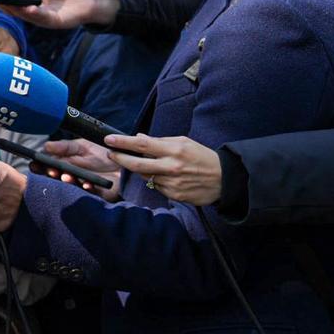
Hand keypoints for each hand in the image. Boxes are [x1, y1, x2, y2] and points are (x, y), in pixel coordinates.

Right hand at [1, 0, 119, 29]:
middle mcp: (33, 8)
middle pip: (16, 9)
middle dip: (6, 5)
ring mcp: (42, 17)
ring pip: (26, 15)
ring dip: (18, 11)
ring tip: (10, 4)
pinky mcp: (53, 22)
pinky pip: (40, 18)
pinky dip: (34, 14)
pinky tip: (29, 8)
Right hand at [38, 139, 120, 200]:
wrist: (126, 158)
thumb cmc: (103, 152)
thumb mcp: (82, 145)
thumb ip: (64, 147)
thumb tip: (46, 146)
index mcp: (66, 164)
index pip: (48, 167)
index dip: (40, 167)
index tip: (34, 164)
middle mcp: (72, 176)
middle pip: (57, 178)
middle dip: (52, 175)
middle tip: (51, 171)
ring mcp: (83, 185)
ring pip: (71, 187)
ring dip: (67, 182)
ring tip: (66, 177)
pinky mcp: (98, 193)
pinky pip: (90, 193)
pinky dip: (87, 188)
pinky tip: (85, 183)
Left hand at [104, 133, 222, 205]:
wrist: (225, 179)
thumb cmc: (202, 157)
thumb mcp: (184, 143)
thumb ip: (160, 141)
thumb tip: (137, 138)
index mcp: (174, 150)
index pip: (142, 144)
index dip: (123, 142)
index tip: (109, 140)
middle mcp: (171, 167)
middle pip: (137, 164)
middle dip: (120, 158)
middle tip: (111, 154)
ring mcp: (172, 182)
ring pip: (145, 176)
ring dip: (142, 170)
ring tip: (154, 165)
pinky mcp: (174, 195)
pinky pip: (156, 187)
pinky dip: (156, 181)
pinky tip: (168, 177)